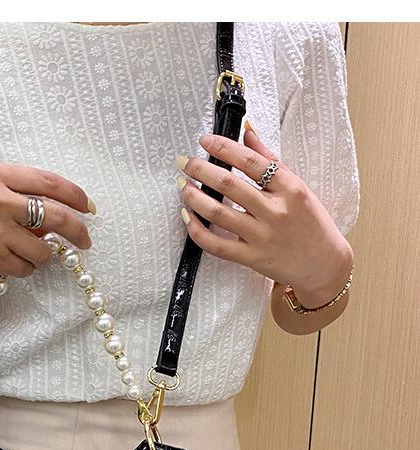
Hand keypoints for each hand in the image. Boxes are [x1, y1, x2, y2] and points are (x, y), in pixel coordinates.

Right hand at [0, 162, 93, 281]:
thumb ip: (9, 194)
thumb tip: (47, 219)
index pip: (50, 182)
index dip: (76, 196)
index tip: (88, 206)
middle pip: (57, 215)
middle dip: (78, 231)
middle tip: (86, 241)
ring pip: (42, 249)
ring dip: (43, 256)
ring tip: (29, 254)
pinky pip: (24, 268)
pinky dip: (24, 269)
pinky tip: (9, 264)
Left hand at [176, 125, 353, 308]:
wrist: (323, 264)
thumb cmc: (310, 222)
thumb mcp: (297, 187)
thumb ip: (270, 160)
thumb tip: (247, 131)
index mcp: (289, 188)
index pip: (251, 161)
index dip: (224, 148)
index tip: (205, 140)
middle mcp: (275, 211)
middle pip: (230, 185)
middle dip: (201, 169)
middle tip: (183, 162)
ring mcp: (262, 236)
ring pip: (219, 213)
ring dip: (194, 197)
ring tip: (182, 185)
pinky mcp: (251, 258)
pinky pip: (216, 244)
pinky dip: (197, 230)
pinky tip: (186, 216)